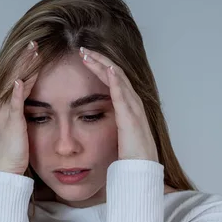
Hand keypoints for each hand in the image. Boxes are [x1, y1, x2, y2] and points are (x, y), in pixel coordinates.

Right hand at [0, 41, 38, 174]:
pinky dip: (17, 91)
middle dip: (24, 58)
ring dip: (24, 67)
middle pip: (14, 75)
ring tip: (32, 51)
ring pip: (14, 84)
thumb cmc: (14, 154)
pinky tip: (20, 80)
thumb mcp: (19, 129)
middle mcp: (2, 106)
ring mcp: (5, 113)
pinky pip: (14, 104)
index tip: (35, 50)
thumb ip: (24, 115)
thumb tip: (34, 105)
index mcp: (4, 106)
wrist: (4, 171)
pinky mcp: (11, 124)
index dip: (25, 64)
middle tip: (34, 42)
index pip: (16, 78)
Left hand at [79, 47, 158, 162]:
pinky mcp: (131, 118)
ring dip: (103, 65)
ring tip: (87, 54)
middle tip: (82, 49)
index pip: (113, 79)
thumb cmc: (128, 157)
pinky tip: (107, 69)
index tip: (84, 58)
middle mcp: (133, 104)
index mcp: (128, 107)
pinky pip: (123, 95)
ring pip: (119, 79)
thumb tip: (91, 121)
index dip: (99, 67)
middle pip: (116, 74)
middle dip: (99, 60)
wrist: (140, 172)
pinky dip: (116, 80)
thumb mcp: (115, 135)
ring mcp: (134, 110)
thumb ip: (109, 124)